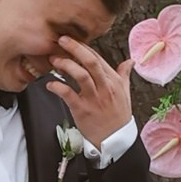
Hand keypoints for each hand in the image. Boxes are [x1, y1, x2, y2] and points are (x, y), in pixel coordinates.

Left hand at [42, 34, 134, 150]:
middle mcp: (105, 87)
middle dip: (75, 48)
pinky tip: (50, 84)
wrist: (116, 140)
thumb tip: (130, 61)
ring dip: (66, 65)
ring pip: (80, 75)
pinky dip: (57, 87)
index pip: (98, 58)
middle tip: (61, 40)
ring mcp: (94, 98)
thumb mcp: (125, 93)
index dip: (83, 47)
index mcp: (113, 81)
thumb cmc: (118, 117)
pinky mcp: (82, 110)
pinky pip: (68, 94)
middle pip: (90, 61)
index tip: (72, 40)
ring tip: (54, 60)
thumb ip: (124, 75)